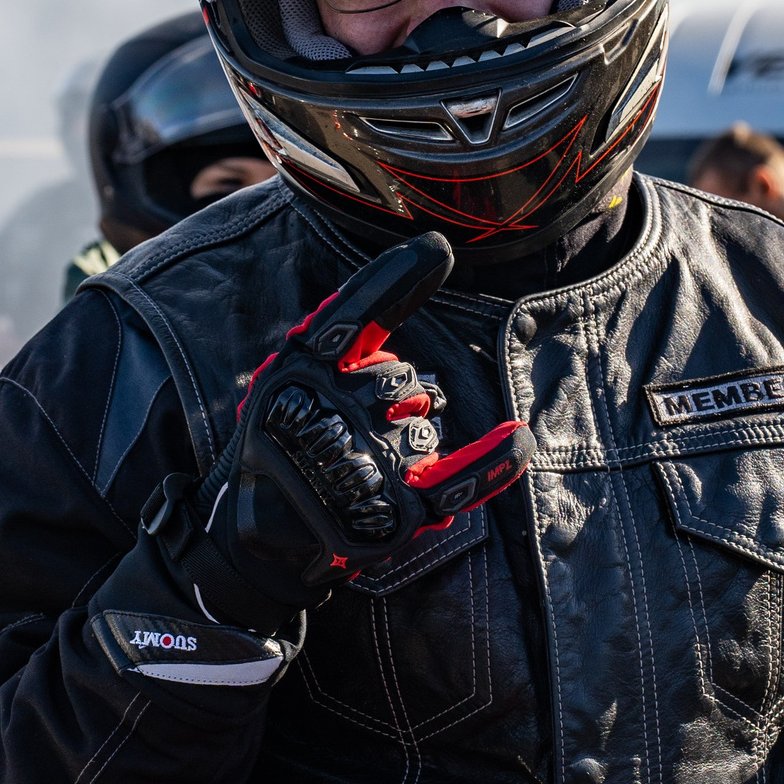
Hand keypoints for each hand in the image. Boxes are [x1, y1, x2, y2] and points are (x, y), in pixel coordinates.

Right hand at [102, 232, 532, 642]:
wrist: (263, 534)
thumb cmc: (284, 443)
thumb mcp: (289, 375)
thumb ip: (340, 329)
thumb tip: (413, 290)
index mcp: (298, 374)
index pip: (352, 315)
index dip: (394, 280)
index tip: (436, 248)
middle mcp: (331, 412)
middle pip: (403, 380)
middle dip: (397, 397)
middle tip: (361, 427)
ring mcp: (364, 463)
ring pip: (425, 424)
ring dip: (411, 436)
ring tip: (370, 462)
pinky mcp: (392, 510)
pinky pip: (458, 480)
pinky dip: (493, 463)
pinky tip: (520, 440)